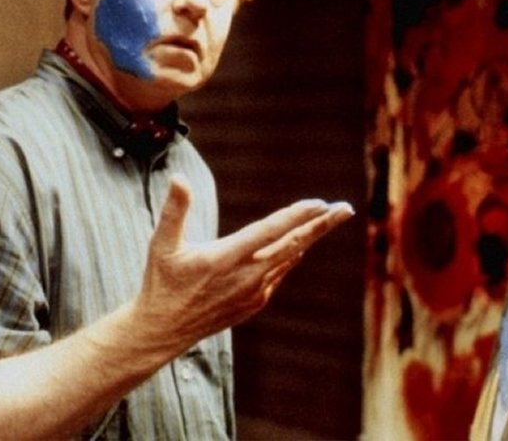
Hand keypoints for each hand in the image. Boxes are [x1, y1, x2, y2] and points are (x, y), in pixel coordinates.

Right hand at [135, 174, 354, 349]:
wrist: (164, 329)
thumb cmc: (162, 282)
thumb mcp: (163, 244)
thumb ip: (174, 210)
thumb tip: (178, 178)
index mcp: (225, 258)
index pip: (270, 231)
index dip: (297, 215)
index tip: (320, 202)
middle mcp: (245, 277)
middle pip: (292, 245)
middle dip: (320, 225)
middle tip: (345, 208)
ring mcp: (253, 292)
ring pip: (289, 259)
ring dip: (309, 238)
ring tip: (328, 220)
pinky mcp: (253, 303)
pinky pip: (279, 274)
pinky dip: (291, 256)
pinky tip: (299, 245)